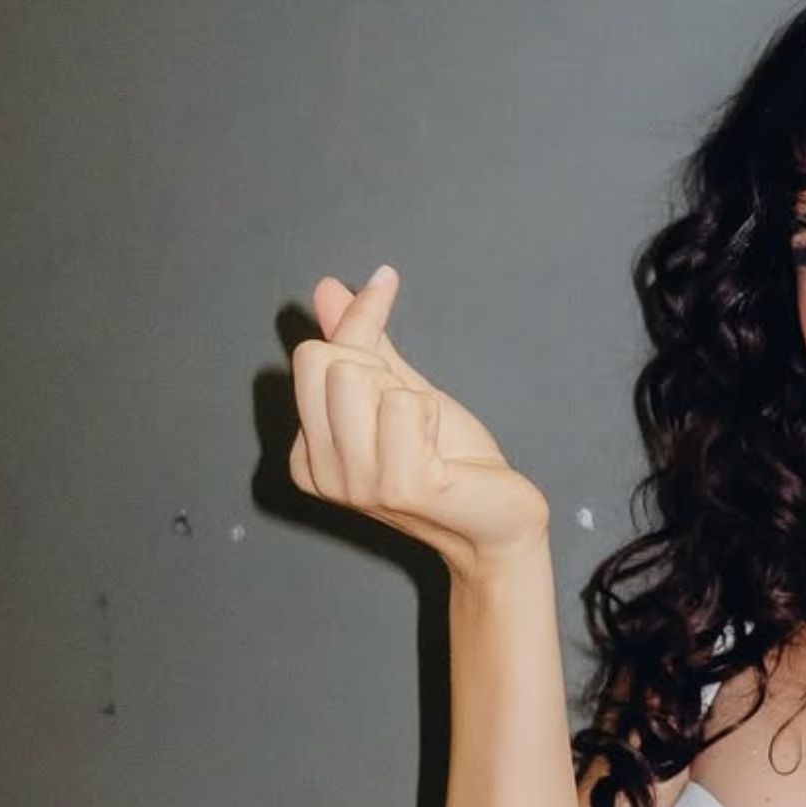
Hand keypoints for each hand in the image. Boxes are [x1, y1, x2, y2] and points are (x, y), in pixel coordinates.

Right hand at [288, 263, 549, 574]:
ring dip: (409, 394)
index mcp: (309, 452)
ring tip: (425, 434)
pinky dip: (431, 412)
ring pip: (358, 378)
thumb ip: (361, 341)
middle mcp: (321, 472)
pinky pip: (404, 404)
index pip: (313, 353)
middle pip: (327, 361)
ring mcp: (357, 483)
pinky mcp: (401, 485)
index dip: (361, 322)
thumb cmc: (451, 459)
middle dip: (380, 368)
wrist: (497, 519)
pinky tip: (440, 449)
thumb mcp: (399, 389)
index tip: (387, 287)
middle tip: (413, 411)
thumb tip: (328, 288)